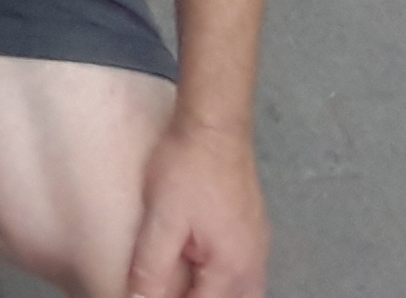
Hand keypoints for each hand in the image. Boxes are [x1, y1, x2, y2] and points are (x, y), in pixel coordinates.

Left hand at [127, 117, 267, 297]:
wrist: (213, 124)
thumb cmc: (189, 166)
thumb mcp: (162, 219)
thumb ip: (152, 267)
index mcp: (232, 267)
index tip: (150, 295)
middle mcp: (252, 262)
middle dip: (203, 297)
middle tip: (169, 288)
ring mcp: (256, 245)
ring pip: (243, 291)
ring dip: (212, 291)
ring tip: (182, 283)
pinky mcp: (250, 228)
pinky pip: (243, 270)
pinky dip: (222, 279)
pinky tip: (199, 269)